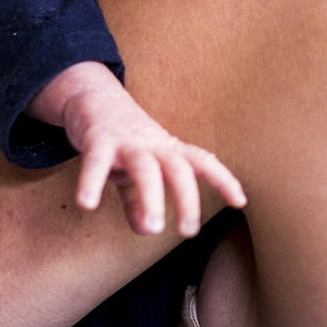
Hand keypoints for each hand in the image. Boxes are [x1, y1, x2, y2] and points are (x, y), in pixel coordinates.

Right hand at [29, 62, 245, 235]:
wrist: (90, 94)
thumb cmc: (120, 137)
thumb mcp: (134, 169)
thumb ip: (138, 200)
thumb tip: (145, 228)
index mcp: (166, 149)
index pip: (201, 162)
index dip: (222, 179)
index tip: (239, 202)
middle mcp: (152, 143)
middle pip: (178, 168)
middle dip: (187, 199)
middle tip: (189, 232)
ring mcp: (126, 140)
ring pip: (145, 167)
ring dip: (151, 197)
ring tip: (151, 228)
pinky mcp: (97, 139)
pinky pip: (96, 162)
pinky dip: (91, 183)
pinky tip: (86, 205)